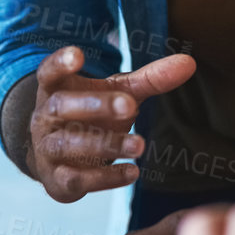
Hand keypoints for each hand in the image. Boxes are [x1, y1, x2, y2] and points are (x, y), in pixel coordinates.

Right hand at [26, 47, 195, 201]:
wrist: (57, 158)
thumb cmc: (90, 114)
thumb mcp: (117, 93)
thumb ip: (149, 79)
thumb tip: (189, 62)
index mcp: (55, 88)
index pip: (49, 71)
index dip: (61, 62)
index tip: (78, 54)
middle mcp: (45, 117)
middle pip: (62, 106)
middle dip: (96, 105)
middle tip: (131, 106)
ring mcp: (47, 149)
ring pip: (69, 144)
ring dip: (105, 144)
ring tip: (139, 146)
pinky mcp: (56, 179)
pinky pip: (77, 179)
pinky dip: (105, 178)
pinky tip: (133, 173)